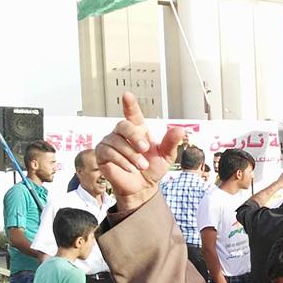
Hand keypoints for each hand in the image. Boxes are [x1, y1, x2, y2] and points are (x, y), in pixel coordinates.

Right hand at [96, 93, 185, 210]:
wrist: (142, 187)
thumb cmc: (152, 168)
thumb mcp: (166, 157)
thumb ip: (171, 143)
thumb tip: (181, 130)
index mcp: (138, 129)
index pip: (132, 114)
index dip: (130, 104)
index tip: (127, 95)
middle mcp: (122, 133)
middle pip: (123, 126)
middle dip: (134, 137)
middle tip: (145, 149)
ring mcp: (110, 142)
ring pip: (116, 142)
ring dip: (131, 155)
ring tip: (142, 166)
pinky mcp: (101, 154)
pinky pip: (108, 152)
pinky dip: (121, 160)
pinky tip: (130, 168)